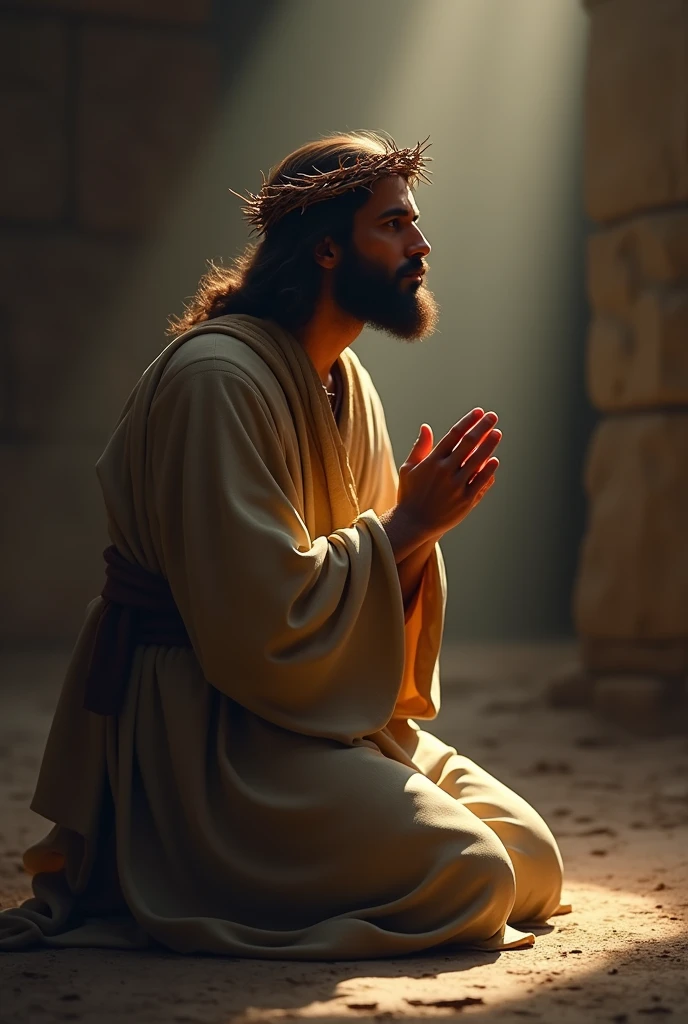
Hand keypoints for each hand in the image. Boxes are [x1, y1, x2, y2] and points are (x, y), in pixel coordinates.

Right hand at [396, 407, 500, 542]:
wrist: (413, 524)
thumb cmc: (410, 494)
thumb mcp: (408, 468)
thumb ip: (420, 447)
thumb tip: (426, 427)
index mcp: (431, 461)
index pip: (454, 435)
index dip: (468, 421)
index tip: (478, 412)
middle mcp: (445, 472)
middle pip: (469, 444)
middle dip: (483, 428)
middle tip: (493, 417)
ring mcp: (456, 487)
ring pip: (478, 461)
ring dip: (489, 445)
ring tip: (497, 433)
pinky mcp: (465, 501)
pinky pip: (481, 482)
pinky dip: (489, 470)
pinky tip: (494, 460)